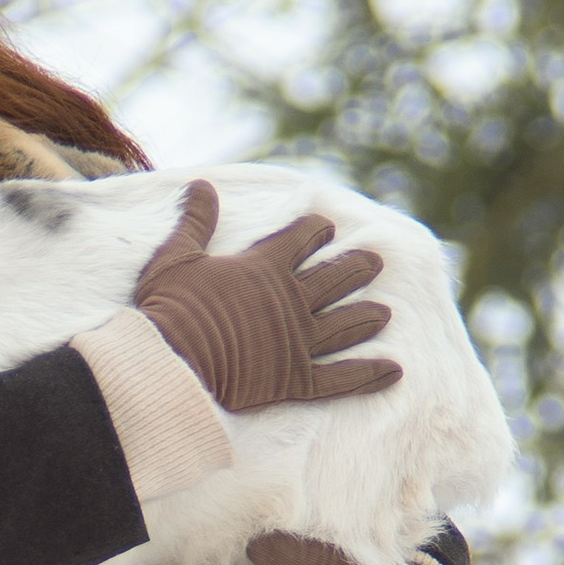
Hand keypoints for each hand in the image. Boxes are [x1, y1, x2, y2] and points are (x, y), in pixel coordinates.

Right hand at [131, 185, 399, 411]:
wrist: (171, 362)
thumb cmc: (169, 308)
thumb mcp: (176, 257)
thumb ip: (196, 221)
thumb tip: (202, 184)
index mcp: (266, 267)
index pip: (303, 238)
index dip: (316, 230)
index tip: (326, 227)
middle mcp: (292, 301)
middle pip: (336, 279)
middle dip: (357, 267)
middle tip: (376, 262)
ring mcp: (299, 342)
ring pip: (345, 325)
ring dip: (367, 317)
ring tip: (385, 314)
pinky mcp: (296, 380)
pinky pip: (342, 379)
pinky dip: (369, 375)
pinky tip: (394, 371)